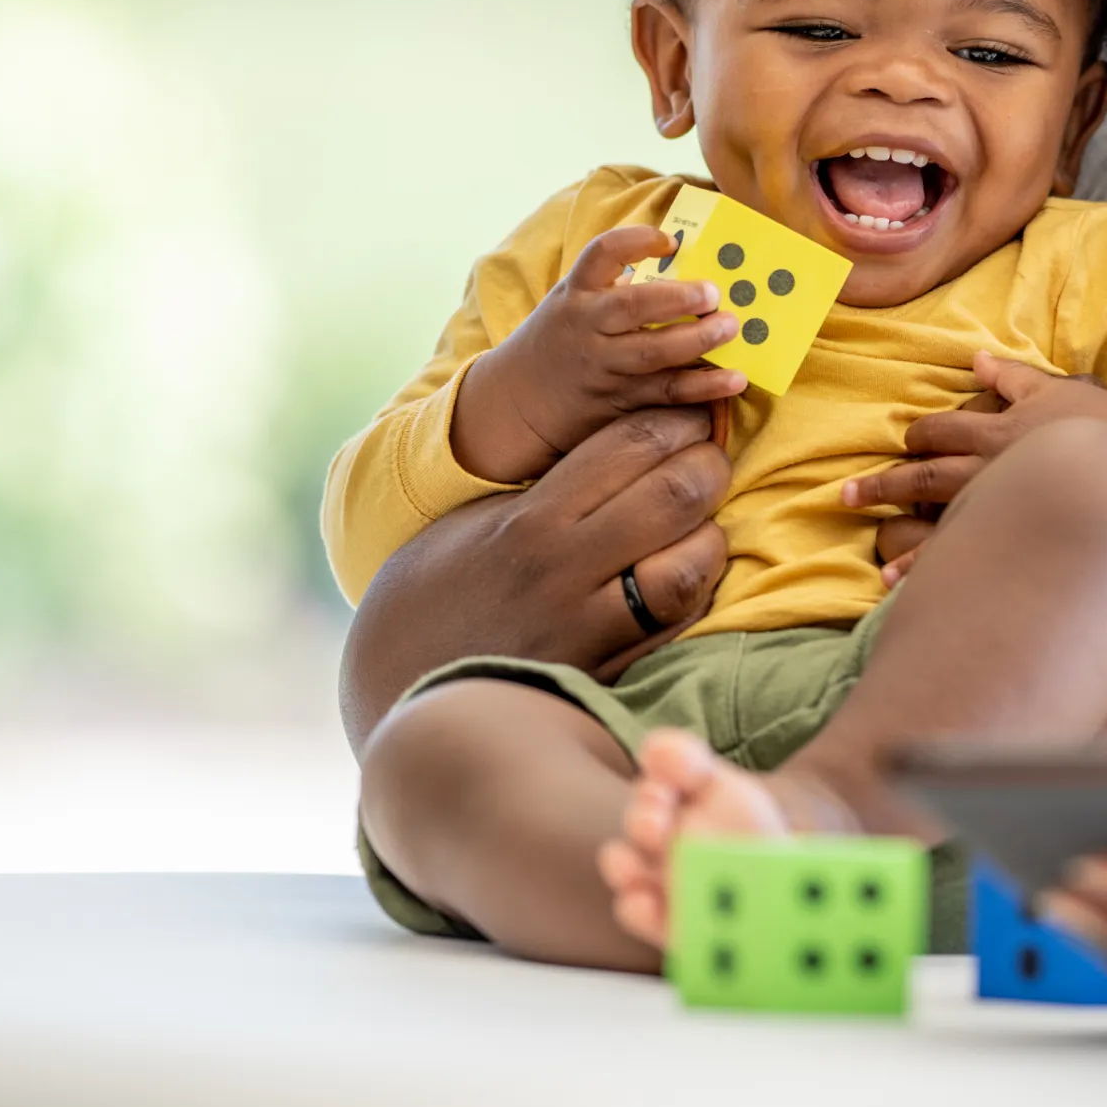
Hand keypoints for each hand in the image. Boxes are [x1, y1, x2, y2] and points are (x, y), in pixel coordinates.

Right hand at [338, 407, 731, 745]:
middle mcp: (564, 570)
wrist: (396, 689)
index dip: (675, 421)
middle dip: (708, 464)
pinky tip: (691, 572)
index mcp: (528, 520)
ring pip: (690, 567)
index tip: (690, 417)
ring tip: (703, 521)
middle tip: (710, 457)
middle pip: (674, 495)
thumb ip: (543, 490)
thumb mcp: (469, 523)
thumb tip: (621, 449)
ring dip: (710, 534)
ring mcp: (588, 629)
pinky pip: (677, 627)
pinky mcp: (604, 675)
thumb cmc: (428, 596)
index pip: (631, 446)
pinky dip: (697, 592)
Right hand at [450, 225, 748, 484]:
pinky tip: (735, 379)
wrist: (517, 402)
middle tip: (715, 293)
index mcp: (577, 293)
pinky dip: (703, 387)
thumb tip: (687, 268)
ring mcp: (604, 367)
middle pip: (632, 307)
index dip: (637, 242)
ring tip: (731, 328)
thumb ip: (615, 286)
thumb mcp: (574, 303)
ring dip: (697, 340)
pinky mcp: (620, 402)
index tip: (670, 240)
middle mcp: (588, 327)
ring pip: (652, 353)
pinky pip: (666, 393)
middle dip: (677, 298)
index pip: (602, 254)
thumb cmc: (561, 340)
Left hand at [845, 351, 1106, 580]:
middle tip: (845, 494)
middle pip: (923, 474)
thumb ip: (1014, 378)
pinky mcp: (1012, 538)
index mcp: (999, 428)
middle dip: (882, 483)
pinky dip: (925, 570)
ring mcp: (998, 505)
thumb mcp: (1058, 391)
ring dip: (895, 532)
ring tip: (870, 551)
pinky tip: (896, 586)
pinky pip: (960, 555)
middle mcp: (989, 466)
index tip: (905, 442)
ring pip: (933, 518)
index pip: (944, 430)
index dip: (920, 435)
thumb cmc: (1106, 427)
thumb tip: (979, 362)